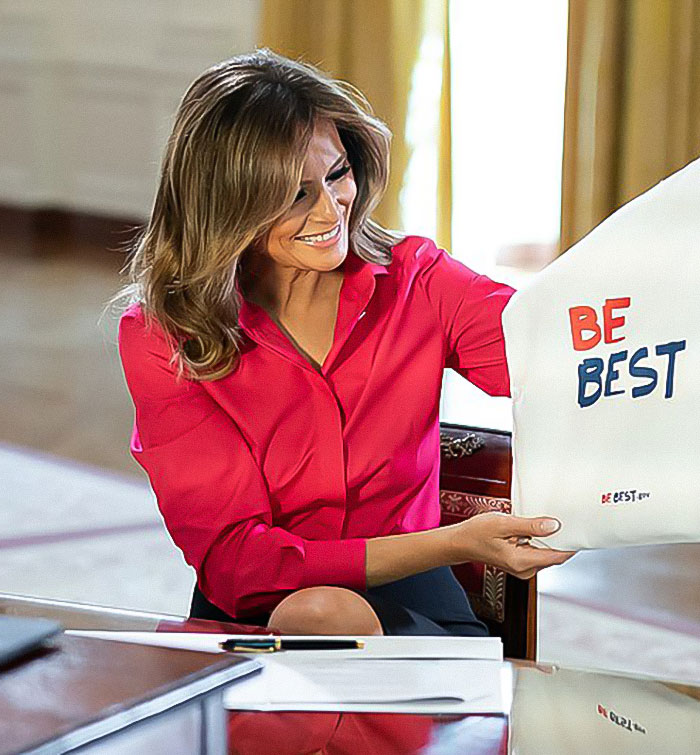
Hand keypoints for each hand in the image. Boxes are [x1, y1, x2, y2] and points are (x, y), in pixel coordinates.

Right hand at [443, 512, 575, 578]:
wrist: (460, 543)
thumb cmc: (476, 533)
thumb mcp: (503, 523)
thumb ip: (529, 526)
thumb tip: (553, 526)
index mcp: (521, 561)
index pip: (557, 556)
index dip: (570, 543)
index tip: (578, 529)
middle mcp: (524, 570)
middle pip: (554, 556)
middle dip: (559, 540)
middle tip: (561, 520)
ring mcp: (522, 570)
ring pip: (547, 556)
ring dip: (548, 541)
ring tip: (544, 522)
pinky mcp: (520, 566)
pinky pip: (538, 555)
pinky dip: (539, 543)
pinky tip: (533, 531)